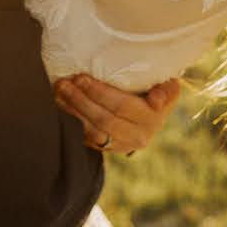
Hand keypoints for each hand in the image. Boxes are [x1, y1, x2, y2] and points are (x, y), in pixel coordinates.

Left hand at [53, 74, 180, 155]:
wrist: (149, 118)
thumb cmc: (156, 92)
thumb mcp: (167, 89)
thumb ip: (167, 90)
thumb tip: (156, 101)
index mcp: (152, 119)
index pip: (122, 106)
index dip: (100, 92)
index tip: (81, 77)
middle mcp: (138, 137)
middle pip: (104, 120)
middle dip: (81, 100)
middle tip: (64, 83)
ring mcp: (121, 145)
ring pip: (93, 131)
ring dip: (73, 111)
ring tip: (59, 92)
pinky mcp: (108, 149)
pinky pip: (87, 138)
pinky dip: (72, 120)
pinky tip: (61, 104)